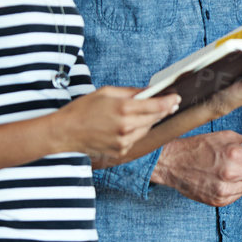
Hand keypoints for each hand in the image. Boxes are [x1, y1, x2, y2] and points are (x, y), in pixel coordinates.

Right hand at [57, 87, 180, 165]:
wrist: (65, 132)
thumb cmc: (82, 109)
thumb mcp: (106, 92)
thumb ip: (130, 92)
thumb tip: (149, 91)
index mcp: (123, 108)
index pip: (156, 106)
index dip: (169, 101)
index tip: (176, 98)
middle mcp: (126, 126)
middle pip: (154, 118)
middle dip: (163, 110)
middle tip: (171, 103)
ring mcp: (124, 141)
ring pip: (147, 129)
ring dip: (149, 120)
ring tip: (147, 112)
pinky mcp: (120, 150)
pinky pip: (136, 139)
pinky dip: (136, 131)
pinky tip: (129, 125)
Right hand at [150, 131, 241, 205]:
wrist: (173, 163)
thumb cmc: (197, 147)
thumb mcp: (224, 136)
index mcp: (234, 154)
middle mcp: (231, 173)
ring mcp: (225, 190)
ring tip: (229, 170)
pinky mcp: (219, 200)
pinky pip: (237, 195)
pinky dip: (235, 188)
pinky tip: (222, 179)